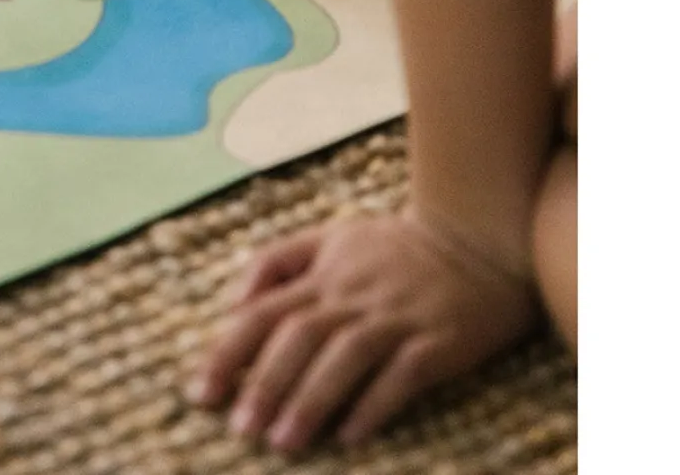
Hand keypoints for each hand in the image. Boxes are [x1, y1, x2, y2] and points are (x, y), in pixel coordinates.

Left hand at [186, 208, 538, 451]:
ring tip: (283, 443)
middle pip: (298, 335)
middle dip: (265, 382)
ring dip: (311, 399)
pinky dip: (374, 403)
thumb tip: (232, 303)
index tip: (200, 391)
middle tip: (240, 428)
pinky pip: (401, 375)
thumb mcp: (330, 236)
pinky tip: (350, 436)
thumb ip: (278, 261)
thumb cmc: (395, 248)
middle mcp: (353, 294)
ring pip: (344, 356)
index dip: (227, 350)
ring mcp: (395, 317)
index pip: (262, 310)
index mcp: (323, 272)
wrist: (479, 239)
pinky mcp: (437, 342)